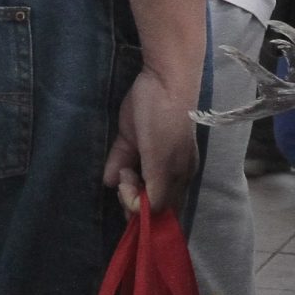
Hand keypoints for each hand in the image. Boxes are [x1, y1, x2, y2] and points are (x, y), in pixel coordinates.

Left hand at [104, 63, 199, 215]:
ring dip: (122, 185)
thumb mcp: (164, 163)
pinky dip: (114, 170)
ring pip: (131, 182)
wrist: (162, 81)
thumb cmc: (168, 124)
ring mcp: (146, 155)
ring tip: (123, 171)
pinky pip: (120, 163)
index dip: (146, 212)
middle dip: (131, 200)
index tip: (133, 198)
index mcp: (179, 177)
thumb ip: (154, 193)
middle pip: (145, 199)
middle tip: (125, 184)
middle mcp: (164, 169)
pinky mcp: (131, 141)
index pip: (163, 210)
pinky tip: (115, 170)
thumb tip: (139, 213)